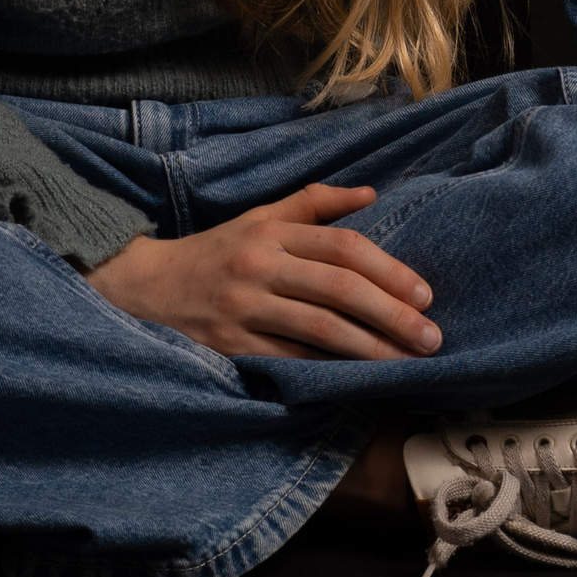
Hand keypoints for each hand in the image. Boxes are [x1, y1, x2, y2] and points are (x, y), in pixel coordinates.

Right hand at [86, 183, 439, 361]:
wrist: (145, 288)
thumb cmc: (215, 252)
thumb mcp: (258, 218)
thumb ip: (313, 204)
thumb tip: (372, 193)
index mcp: (269, 231)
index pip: (341, 246)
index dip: (388, 270)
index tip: (425, 295)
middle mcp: (258, 266)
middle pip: (337, 289)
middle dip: (391, 314)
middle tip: (432, 337)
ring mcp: (244, 310)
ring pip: (319, 330)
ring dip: (370, 349)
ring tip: (407, 364)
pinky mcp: (232, 349)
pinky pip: (292, 363)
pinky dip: (330, 374)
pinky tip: (360, 383)